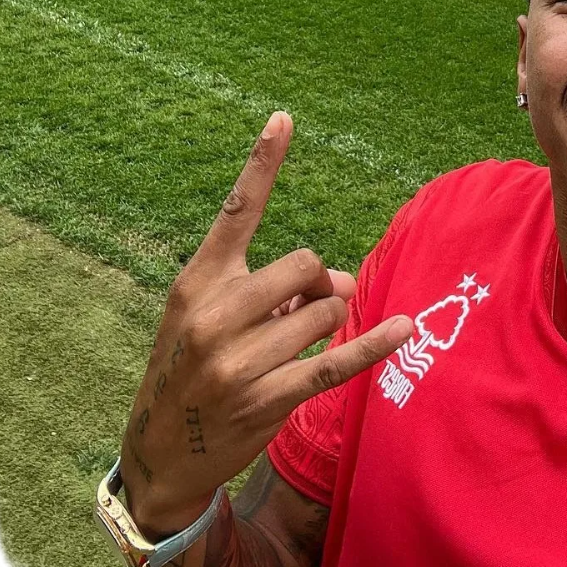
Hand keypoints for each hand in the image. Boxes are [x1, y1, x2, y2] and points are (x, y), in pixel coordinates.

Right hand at [119, 112, 412, 538]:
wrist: (162, 448)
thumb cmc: (192, 368)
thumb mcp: (208, 316)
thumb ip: (268, 287)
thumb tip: (336, 281)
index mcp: (197, 281)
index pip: (237, 211)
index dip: (263, 163)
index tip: (285, 118)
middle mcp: (213, 315)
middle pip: (304, 264)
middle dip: (319, 282)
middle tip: (312, 304)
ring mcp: (238, 360)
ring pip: (324, 313)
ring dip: (327, 325)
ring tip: (294, 347)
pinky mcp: (268, 397)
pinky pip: (335, 363)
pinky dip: (374, 345)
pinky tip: (404, 329)